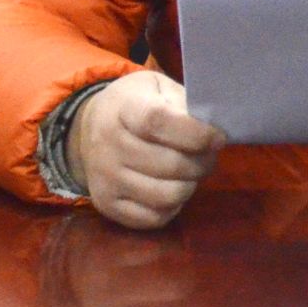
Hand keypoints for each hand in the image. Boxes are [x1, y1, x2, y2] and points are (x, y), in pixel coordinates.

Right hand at [71, 71, 225, 229]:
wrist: (89, 127)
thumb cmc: (134, 104)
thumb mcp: (156, 88)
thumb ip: (183, 104)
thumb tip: (213, 129)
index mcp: (123, 109)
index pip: (158, 122)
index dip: (195, 133)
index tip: (218, 138)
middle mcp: (108, 146)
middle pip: (169, 164)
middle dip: (202, 162)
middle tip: (210, 155)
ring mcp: (105, 179)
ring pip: (166, 196)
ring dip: (191, 185)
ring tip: (194, 171)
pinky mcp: (107, 206)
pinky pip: (154, 218)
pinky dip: (174, 206)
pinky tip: (174, 186)